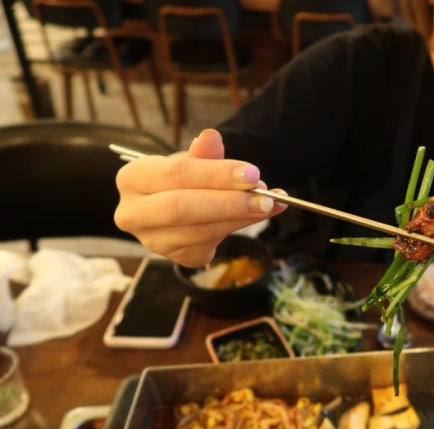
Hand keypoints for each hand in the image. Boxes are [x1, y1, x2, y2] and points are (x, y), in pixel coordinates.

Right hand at [114, 129, 286, 266]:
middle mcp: (134, 213)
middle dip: (228, 203)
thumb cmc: (182, 179)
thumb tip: (212, 137)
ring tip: (270, 203)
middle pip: (182, 208)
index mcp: (133, 178)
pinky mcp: (177, 257)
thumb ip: (203, 154)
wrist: (178, 207)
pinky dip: (241, 229)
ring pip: (202, 231)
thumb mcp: (191, 160)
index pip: (176, 174)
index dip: (216, 174)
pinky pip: (213, 244)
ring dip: (242, 218)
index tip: (251, 174)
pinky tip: (261, 215)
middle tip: (264, 197)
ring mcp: (154, 240)